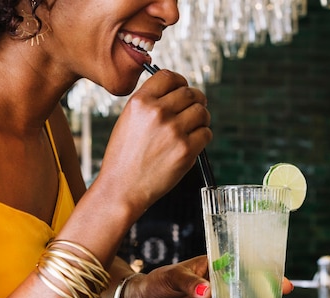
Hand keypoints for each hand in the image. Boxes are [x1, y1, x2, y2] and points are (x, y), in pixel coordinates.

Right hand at [94, 70, 211, 213]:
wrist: (123, 188)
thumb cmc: (125, 157)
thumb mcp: (128, 120)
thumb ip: (150, 103)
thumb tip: (177, 92)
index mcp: (140, 102)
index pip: (169, 77)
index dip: (180, 82)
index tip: (183, 89)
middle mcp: (157, 112)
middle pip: (190, 93)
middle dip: (196, 100)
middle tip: (195, 108)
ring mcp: (174, 131)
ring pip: (202, 112)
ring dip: (202, 118)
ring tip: (195, 126)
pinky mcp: (186, 150)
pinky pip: (206, 133)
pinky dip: (203, 137)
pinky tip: (193, 143)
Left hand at [122, 255, 294, 297]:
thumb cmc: (157, 281)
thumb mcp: (172, 276)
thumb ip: (189, 283)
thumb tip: (204, 291)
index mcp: (212, 267)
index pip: (240, 267)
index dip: (261, 270)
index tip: (277, 274)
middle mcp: (218, 285)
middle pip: (248, 287)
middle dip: (269, 290)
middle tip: (286, 295)